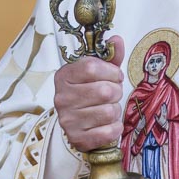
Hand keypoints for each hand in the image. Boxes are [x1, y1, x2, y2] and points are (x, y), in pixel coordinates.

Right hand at [55, 34, 124, 151]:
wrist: (80, 125)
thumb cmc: (92, 93)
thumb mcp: (100, 72)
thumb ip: (109, 56)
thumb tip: (117, 40)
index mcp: (64, 76)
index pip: (92, 67)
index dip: (111, 71)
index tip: (114, 76)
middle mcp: (62, 98)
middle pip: (104, 91)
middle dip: (116, 92)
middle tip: (112, 95)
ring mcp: (68, 120)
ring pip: (109, 111)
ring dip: (115, 110)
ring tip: (107, 109)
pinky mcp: (77, 139)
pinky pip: (108, 131)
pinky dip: (114, 128)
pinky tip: (107, 125)